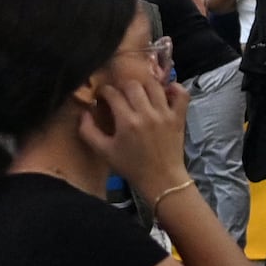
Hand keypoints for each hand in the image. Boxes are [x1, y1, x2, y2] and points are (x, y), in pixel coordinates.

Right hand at [94, 41, 192, 202]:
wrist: (161, 180)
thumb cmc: (131, 167)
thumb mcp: (104, 152)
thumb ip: (88, 131)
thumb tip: (84, 112)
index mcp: (127, 122)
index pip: (113, 94)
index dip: (104, 91)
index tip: (102, 96)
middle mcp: (147, 113)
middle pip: (133, 85)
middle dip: (122, 87)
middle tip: (120, 95)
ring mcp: (165, 114)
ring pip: (154, 85)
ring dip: (144, 85)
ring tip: (140, 93)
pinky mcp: (179, 117)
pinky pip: (181, 94)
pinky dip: (174, 88)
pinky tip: (165, 92)